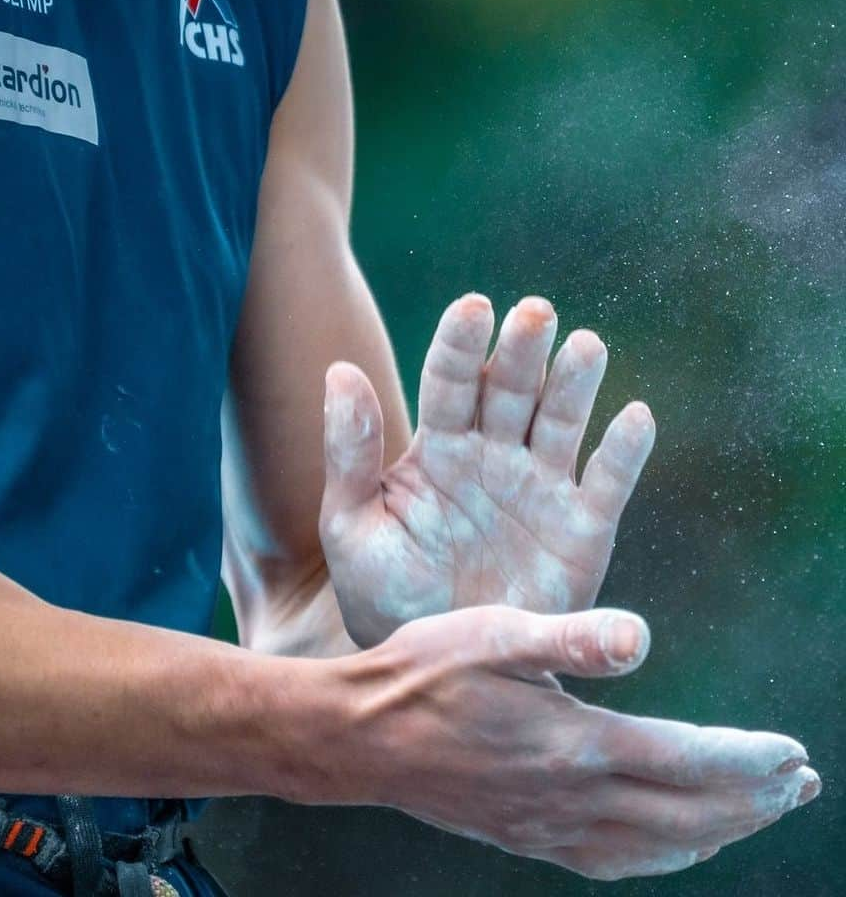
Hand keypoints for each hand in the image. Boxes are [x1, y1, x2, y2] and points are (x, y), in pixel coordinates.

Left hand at [321, 293, 652, 646]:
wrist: (437, 668)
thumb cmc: (384, 592)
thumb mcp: (351, 525)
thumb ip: (349, 452)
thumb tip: (340, 369)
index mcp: (438, 446)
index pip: (450, 380)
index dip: (461, 343)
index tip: (473, 307)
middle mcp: (494, 454)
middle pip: (511, 389)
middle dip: (522, 350)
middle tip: (534, 314)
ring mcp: (540, 487)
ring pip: (562, 421)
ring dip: (575, 384)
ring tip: (585, 347)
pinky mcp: (583, 529)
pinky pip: (607, 483)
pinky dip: (624, 452)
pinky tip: (635, 417)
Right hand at [349, 605, 819, 879]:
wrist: (362, 735)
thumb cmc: (424, 672)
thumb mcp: (494, 634)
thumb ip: (572, 637)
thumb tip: (643, 636)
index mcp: (574, 740)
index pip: (689, 760)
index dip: (749, 761)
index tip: (794, 753)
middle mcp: (572, 795)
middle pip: (689, 812)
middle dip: (755, 801)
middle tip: (802, 785)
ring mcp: (550, 825)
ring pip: (660, 845)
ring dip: (721, 831)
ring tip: (759, 814)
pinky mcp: (527, 837)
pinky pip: (614, 862)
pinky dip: (664, 857)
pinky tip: (673, 846)